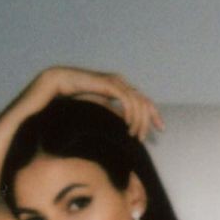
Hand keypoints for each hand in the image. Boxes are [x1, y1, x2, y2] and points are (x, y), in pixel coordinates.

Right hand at [29, 67, 163, 139]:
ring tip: (134, 135)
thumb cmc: (74, 98)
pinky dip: (130, 113)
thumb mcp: (98, 110)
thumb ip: (112, 115)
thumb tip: (124, 126)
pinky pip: (126, 99)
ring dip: (139, 120)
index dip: (154, 114)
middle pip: (145, 101)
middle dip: (150, 119)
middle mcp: (120, 83)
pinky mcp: (108, 83)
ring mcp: (115, 82)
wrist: (58, 84)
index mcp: (119, 89)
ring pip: (137, 101)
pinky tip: (128, 125)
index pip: (143, 101)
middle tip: (146, 137)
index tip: (160, 129)